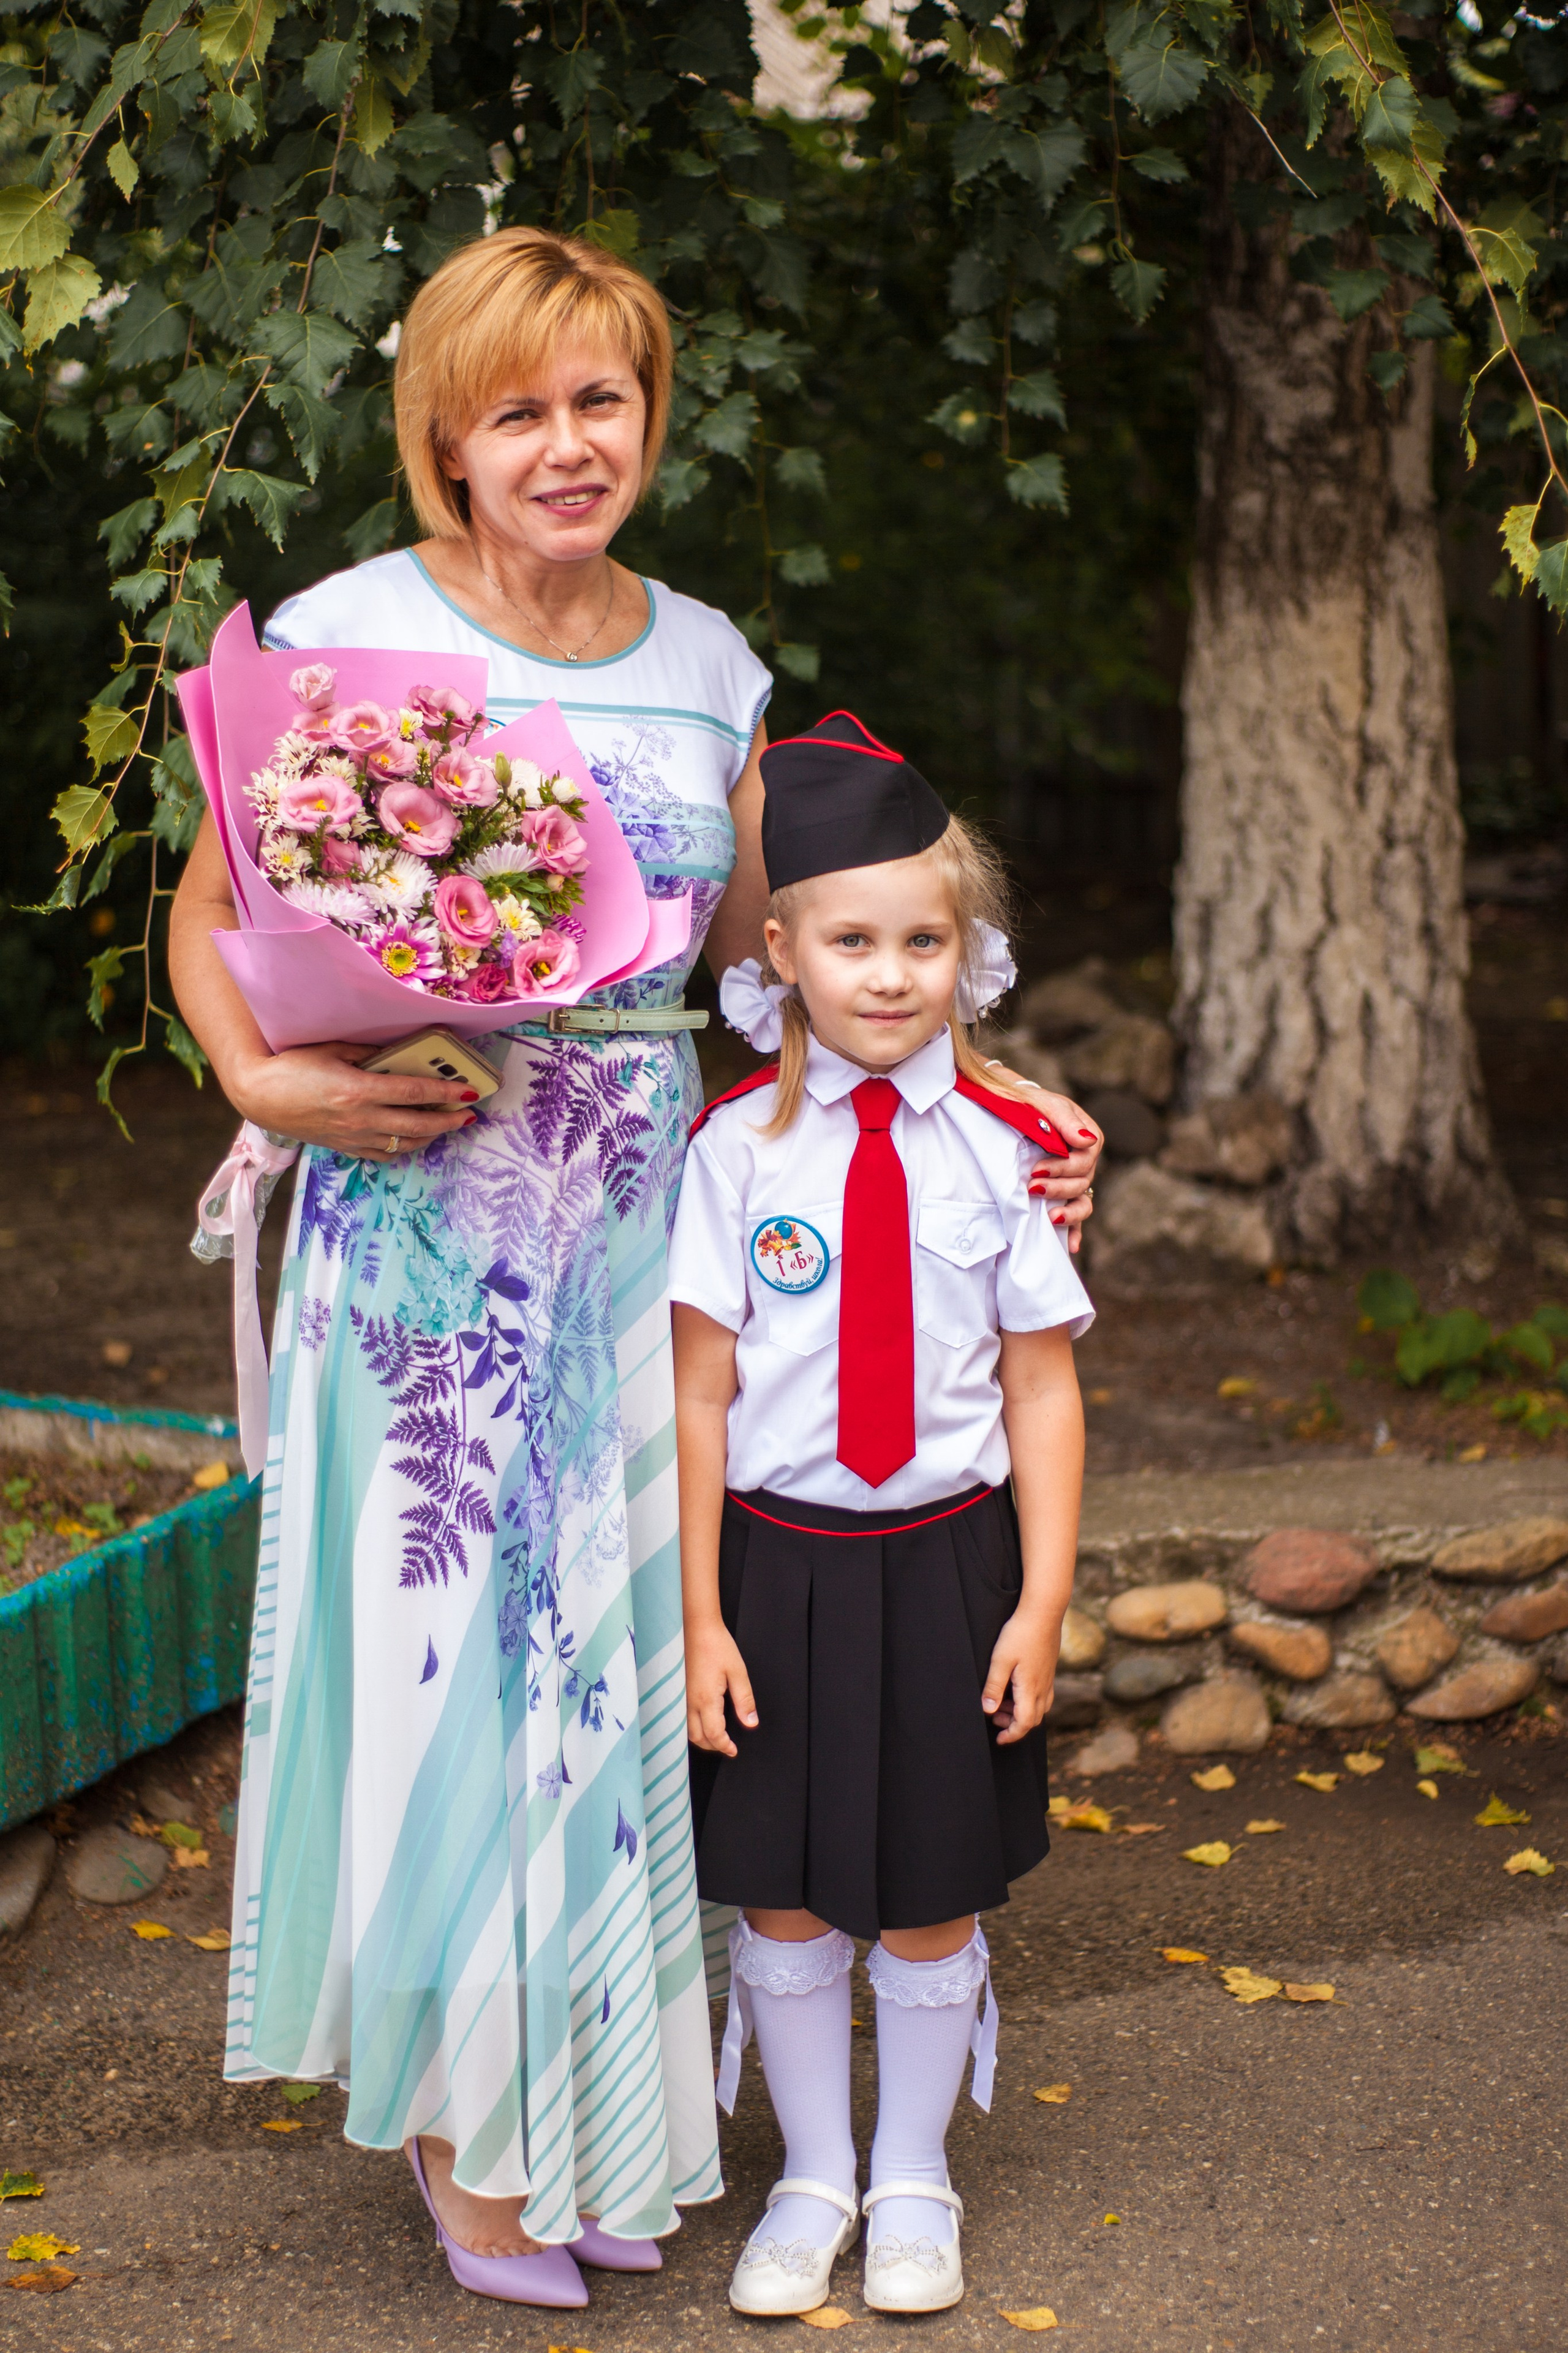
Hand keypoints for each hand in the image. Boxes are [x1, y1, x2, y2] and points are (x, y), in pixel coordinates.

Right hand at [228, 1041, 478, 1162]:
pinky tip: (414, 1139)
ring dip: (431, 1136)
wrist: (259, 1094)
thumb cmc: (292, 1065)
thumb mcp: (333, 1050)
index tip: (470, 1093)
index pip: (415, 1093)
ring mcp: (352, 1137)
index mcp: (358, 1090)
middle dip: (448, 1120)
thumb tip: (402, 1057)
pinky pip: (383, 1154)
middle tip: (469, 1114)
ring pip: (403, 1144)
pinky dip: (404, 1148)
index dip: (446, 1093)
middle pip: (417, 1124)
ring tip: (447, 1126)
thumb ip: (370, 1055)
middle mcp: (359, 1119)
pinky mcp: (343, 1147)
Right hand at [685, 1620, 757, 1756]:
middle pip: (697, 1737)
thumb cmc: (716, 1644)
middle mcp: (688, 1702)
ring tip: (713, 1737)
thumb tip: (750, 1723)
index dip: (724, 1746)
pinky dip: (689, 1726)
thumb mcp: (737, 1672)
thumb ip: (744, 1700)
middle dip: (712, 1745)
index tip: (733, 1750)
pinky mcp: (674, 1690)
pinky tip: (698, 1721)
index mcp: (706, 1699)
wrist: (694, 1625)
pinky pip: (678, 1717)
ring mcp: (678, 1696)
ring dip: (699, 1738)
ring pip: (684, 1729)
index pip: (714, 1734)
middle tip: (726, 1746)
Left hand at [981, 1608, 1061, 1744]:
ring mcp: (1048, 1679)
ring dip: (1022, 1713)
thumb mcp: (1000, 1659)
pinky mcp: (1049, 1669)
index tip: (999, 1739)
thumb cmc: (1020, 1634)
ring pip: (1039, 1708)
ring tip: (1003, 1702)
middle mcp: (1043, 1687)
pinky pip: (1043, 1695)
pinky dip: (1030, 1701)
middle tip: (995, 1717)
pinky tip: (1017, 1688)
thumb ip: (993, 1686)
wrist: (1044, 1612)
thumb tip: (988, 1710)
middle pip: (1033, 1719)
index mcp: (1030, 1689)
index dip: (1012, 1735)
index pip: (1024, 1724)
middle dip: (1014, 1725)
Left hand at [986, 1077, 1103, 1255]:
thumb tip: (1087, 1141)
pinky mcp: (1062, 1194)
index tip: (1037, 1169)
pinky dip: (1074, 1231)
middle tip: (1032, 1187)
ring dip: (1068, 1213)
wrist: (1010, 1109)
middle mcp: (1085, 1161)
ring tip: (1051, 1218)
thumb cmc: (1029, 1104)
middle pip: (1082, 1182)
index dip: (1063, 1167)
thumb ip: (1066, 1121)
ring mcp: (1075, 1180)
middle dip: (1058, 1188)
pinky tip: (1071, 1246)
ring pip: (1082, 1202)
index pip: (1085, 1159)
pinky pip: (1075, 1215)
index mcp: (1086, 1138)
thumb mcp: (1046, 1105)